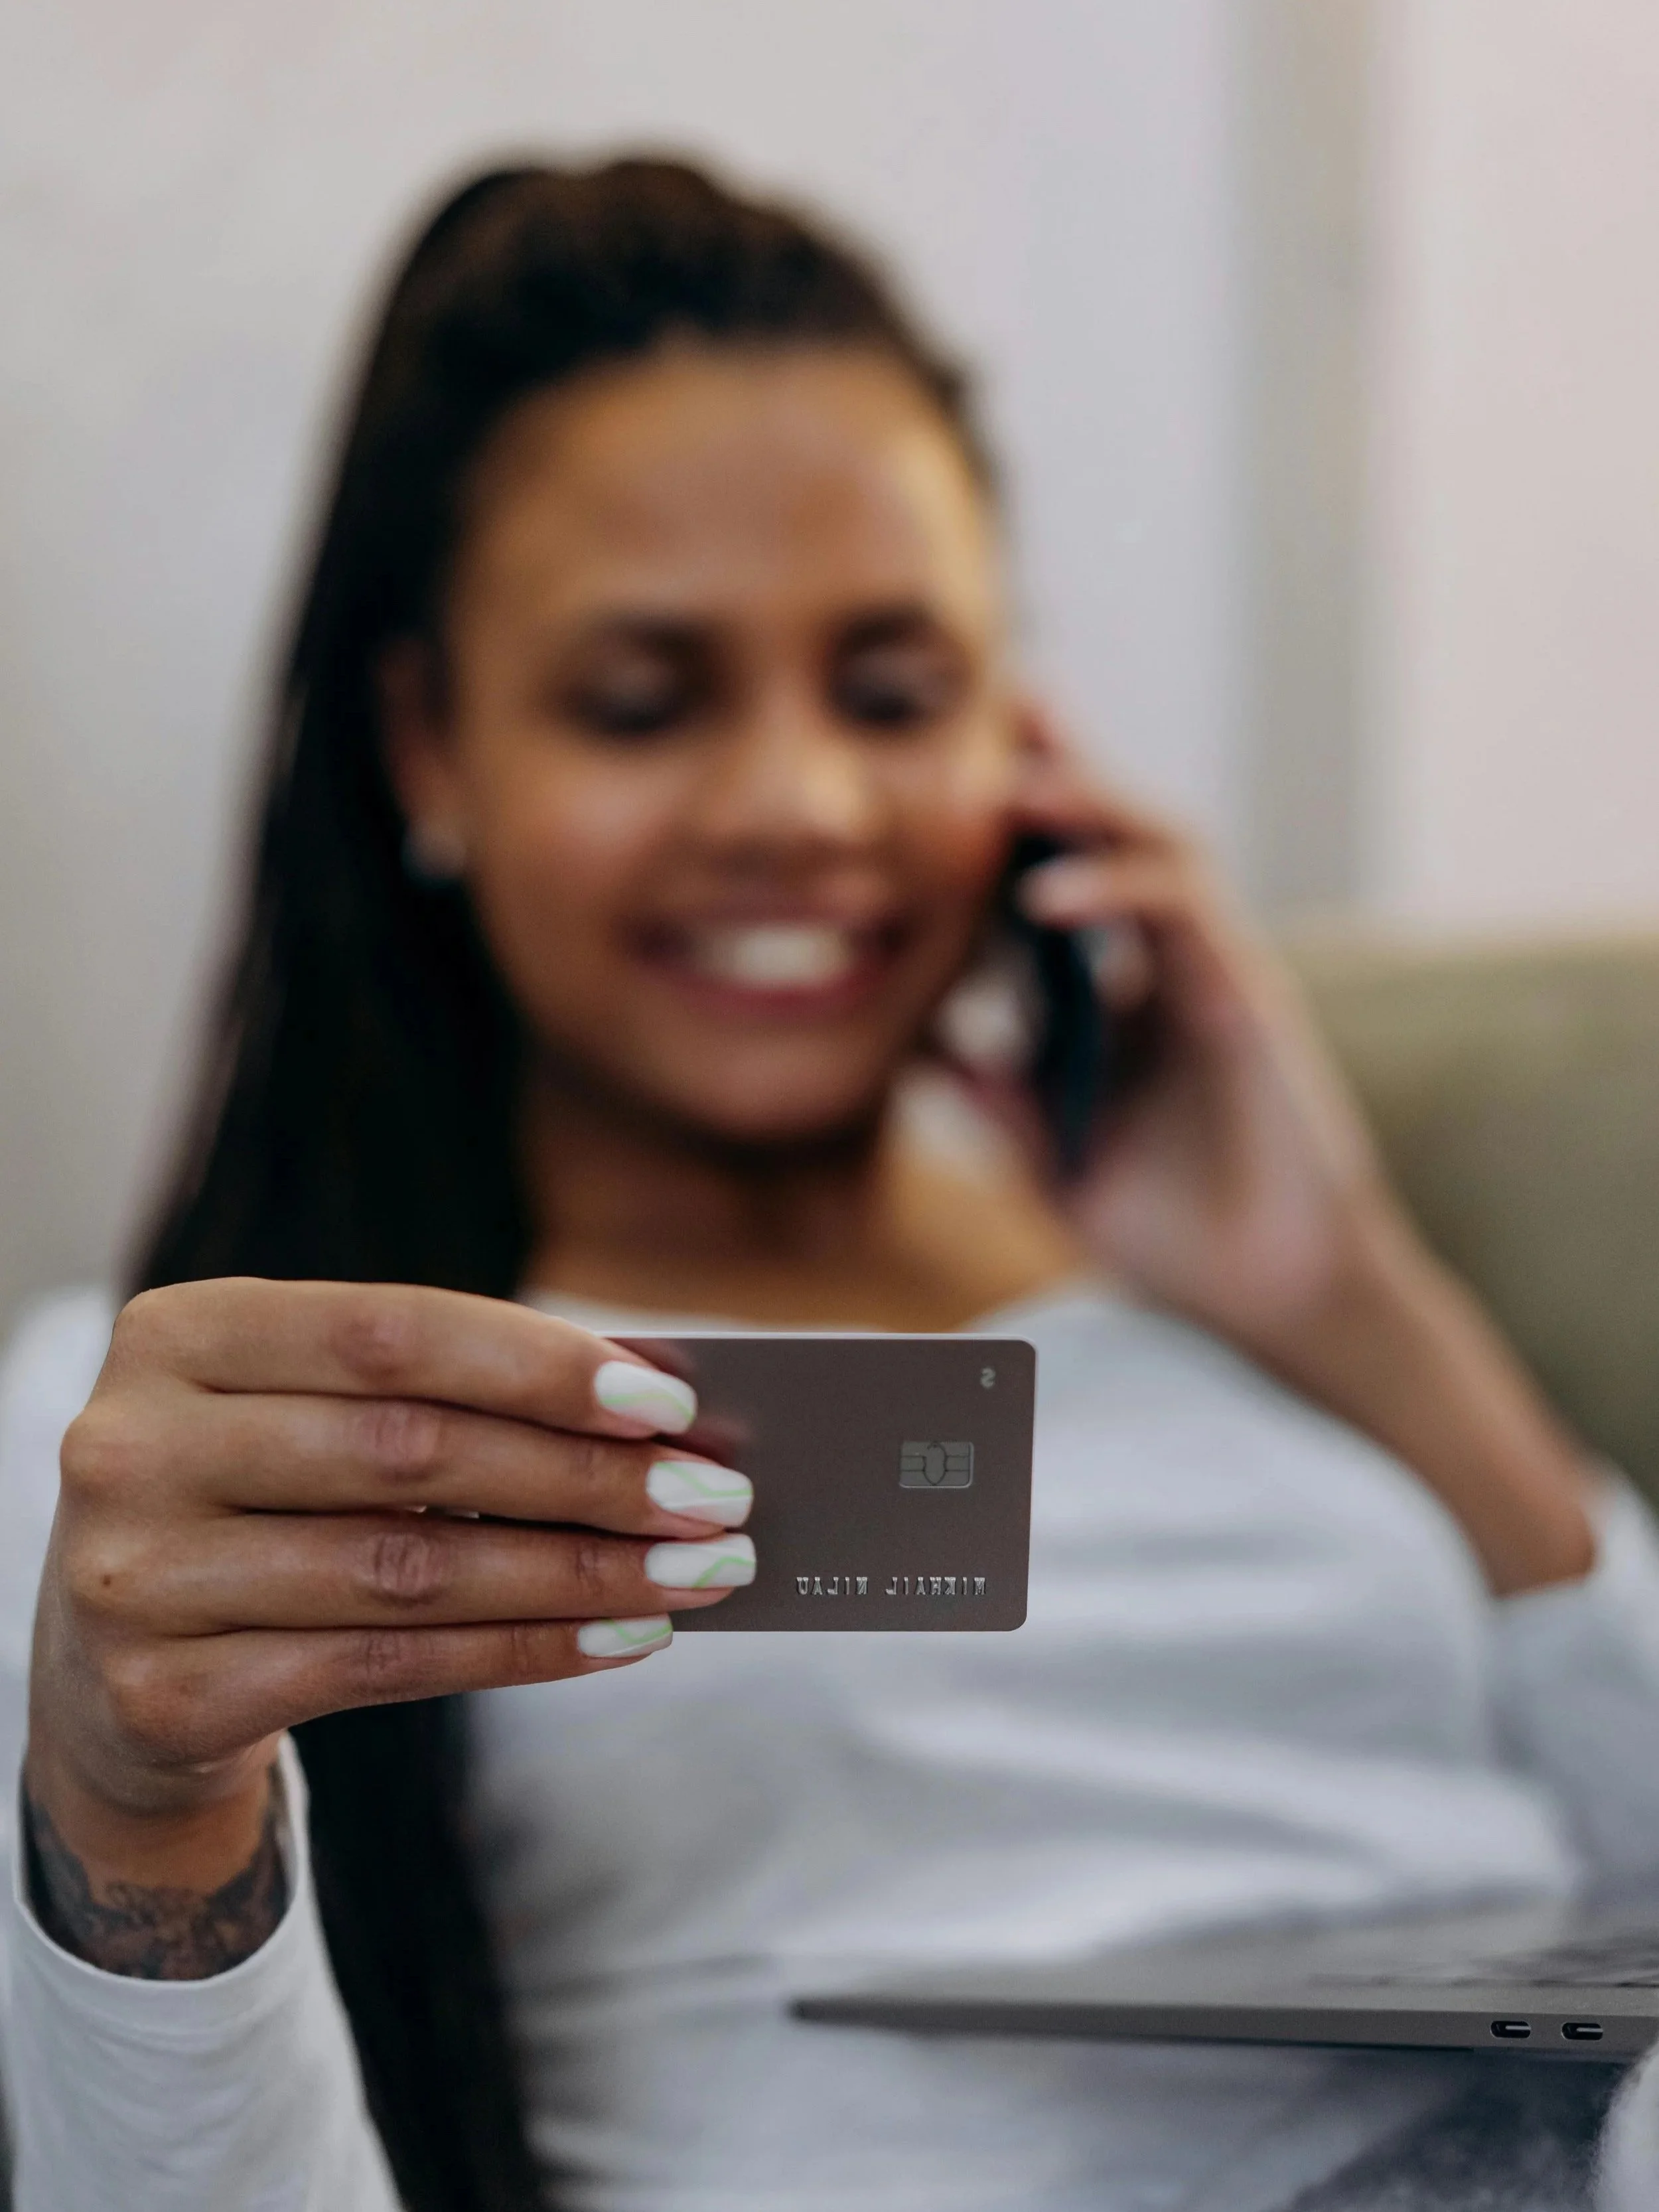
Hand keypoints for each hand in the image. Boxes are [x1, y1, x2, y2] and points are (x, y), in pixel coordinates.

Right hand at [25, 1278, 752, 1956]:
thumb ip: (450, 1394)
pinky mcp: (162, 1697)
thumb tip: (654, 1399)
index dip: (538, 1363)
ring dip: (578, 1575)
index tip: (670, 1402)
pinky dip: (523, 1652)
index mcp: (181, 1334)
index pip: (390, 1330)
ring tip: (692, 1575)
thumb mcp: (314, 1417)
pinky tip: (617, 1638)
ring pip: (410, 1571)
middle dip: (585, 1477)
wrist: (112, 1670)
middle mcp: (135, 1445)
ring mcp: (137, 1578)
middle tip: (715, 1500)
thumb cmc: (261, 1500)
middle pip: (410, 1452)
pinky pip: (386, 1668)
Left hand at [1005, 709, 1393, 1359]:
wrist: (1266, 1301)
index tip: (963, 755)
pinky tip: (1048, 895)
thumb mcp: (1047, 1153)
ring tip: (1016, 785)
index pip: (1069, 876)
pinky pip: (1185, 919)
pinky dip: (1119, 892)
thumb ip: (992, 1094)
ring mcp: (1213, 976)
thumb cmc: (1171, 1232)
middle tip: (1010, 699)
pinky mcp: (1247, 1003)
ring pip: (1163, 847)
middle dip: (1070, 762)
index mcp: (1123, 994)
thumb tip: (910, 1041)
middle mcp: (1169, 967)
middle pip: (1121, 832)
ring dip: (1093, 805)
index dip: (1026, 817)